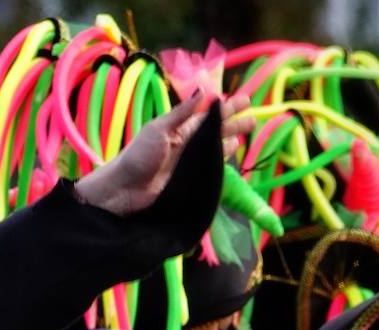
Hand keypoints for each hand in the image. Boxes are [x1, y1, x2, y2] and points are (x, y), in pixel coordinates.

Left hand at [75, 92, 254, 216]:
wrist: (124, 190)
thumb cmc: (137, 156)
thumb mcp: (159, 129)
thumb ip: (182, 112)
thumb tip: (204, 90)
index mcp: (179, 128)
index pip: (208, 114)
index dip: (226, 107)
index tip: (246, 100)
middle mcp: (186, 144)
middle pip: (215, 130)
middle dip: (234, 123)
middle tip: (254, 118)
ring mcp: (188, 162)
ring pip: (215, 148)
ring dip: (230, 140)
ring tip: (246, 133)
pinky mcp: (189, 180)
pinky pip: (209, 167)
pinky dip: (220, 160)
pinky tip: (231, 154)